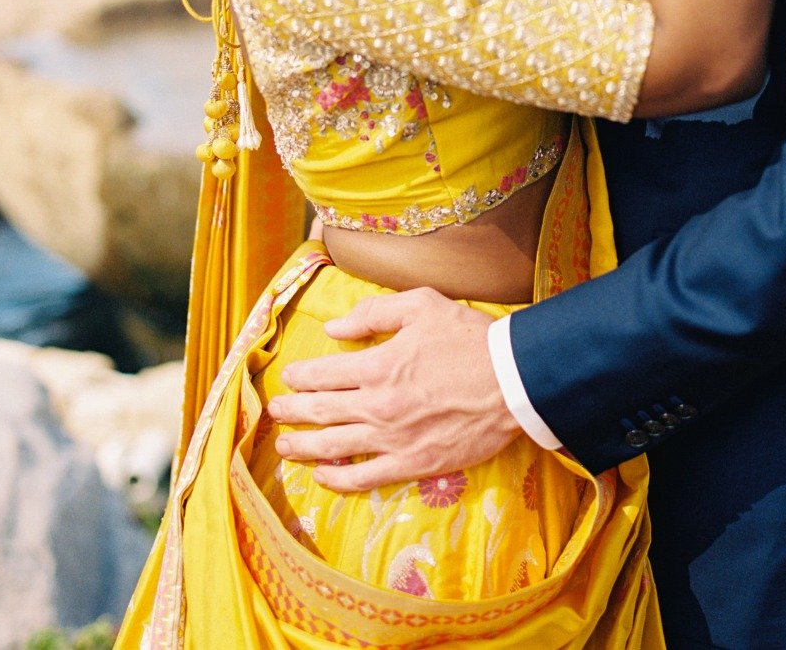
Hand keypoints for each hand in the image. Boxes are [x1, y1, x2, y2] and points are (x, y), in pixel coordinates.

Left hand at [266, 287, 521, 492]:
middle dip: (291, 411)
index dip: (300, 376)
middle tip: (273, 411)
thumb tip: (333, 329)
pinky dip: (338, 479)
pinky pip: (365, 477)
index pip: (324, 373)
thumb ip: (372, 314)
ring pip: (334, 447)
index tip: (287, 377)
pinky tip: (323, 476)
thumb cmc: (468, 338)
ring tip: (284, 446)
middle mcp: (378, 405)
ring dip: (303, 447)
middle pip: (321, 411)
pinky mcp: (413, 464)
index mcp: (378, 365)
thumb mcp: (421, 306)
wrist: (512, 382)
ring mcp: (393, 439)